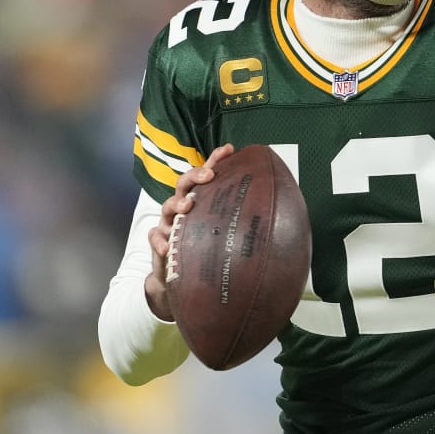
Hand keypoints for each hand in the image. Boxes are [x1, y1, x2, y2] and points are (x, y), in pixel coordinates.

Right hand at [144, 143, 235, 321]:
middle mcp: (184, 210)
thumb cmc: (208, 252)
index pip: (207, 177)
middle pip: (184, 184)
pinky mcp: (159, 244)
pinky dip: (159, 240)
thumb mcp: (228, 235)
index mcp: (203, 202)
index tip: (228, 150)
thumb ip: (244, 223)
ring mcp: (169, 226)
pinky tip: (167, 246)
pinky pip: (154, 238)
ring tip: (187, 206)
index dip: (215, 161)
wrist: (184, 283)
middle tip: (208, 175)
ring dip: (176, 204)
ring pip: (166, 207)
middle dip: (195, 175)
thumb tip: (279, 216)